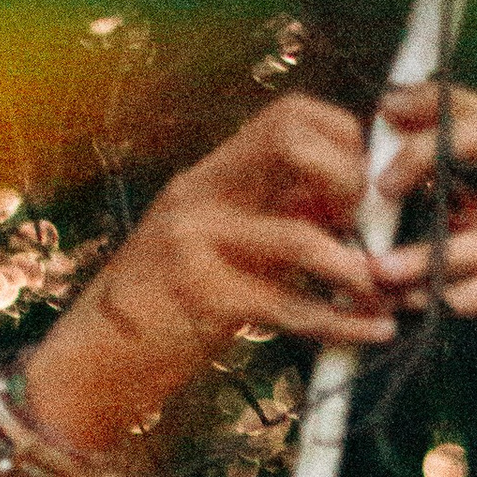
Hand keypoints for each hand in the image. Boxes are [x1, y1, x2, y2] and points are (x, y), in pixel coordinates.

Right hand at [25, 88, 394, 449]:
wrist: (94, 361)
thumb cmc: (167, 306)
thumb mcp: (218, 243)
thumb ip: (274, 217)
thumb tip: (357, 209)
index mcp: (210, 174)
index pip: (290, 115)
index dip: (344, 143)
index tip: (361, 195)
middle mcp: (201, 193)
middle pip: (291, 138)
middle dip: (349, 182)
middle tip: (366, 232)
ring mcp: (195, 242)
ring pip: (302, 236)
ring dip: (356, 272)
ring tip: (382, 298)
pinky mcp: (203, 299)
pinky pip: (291, 308)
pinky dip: (342, 323)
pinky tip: (370, 334)